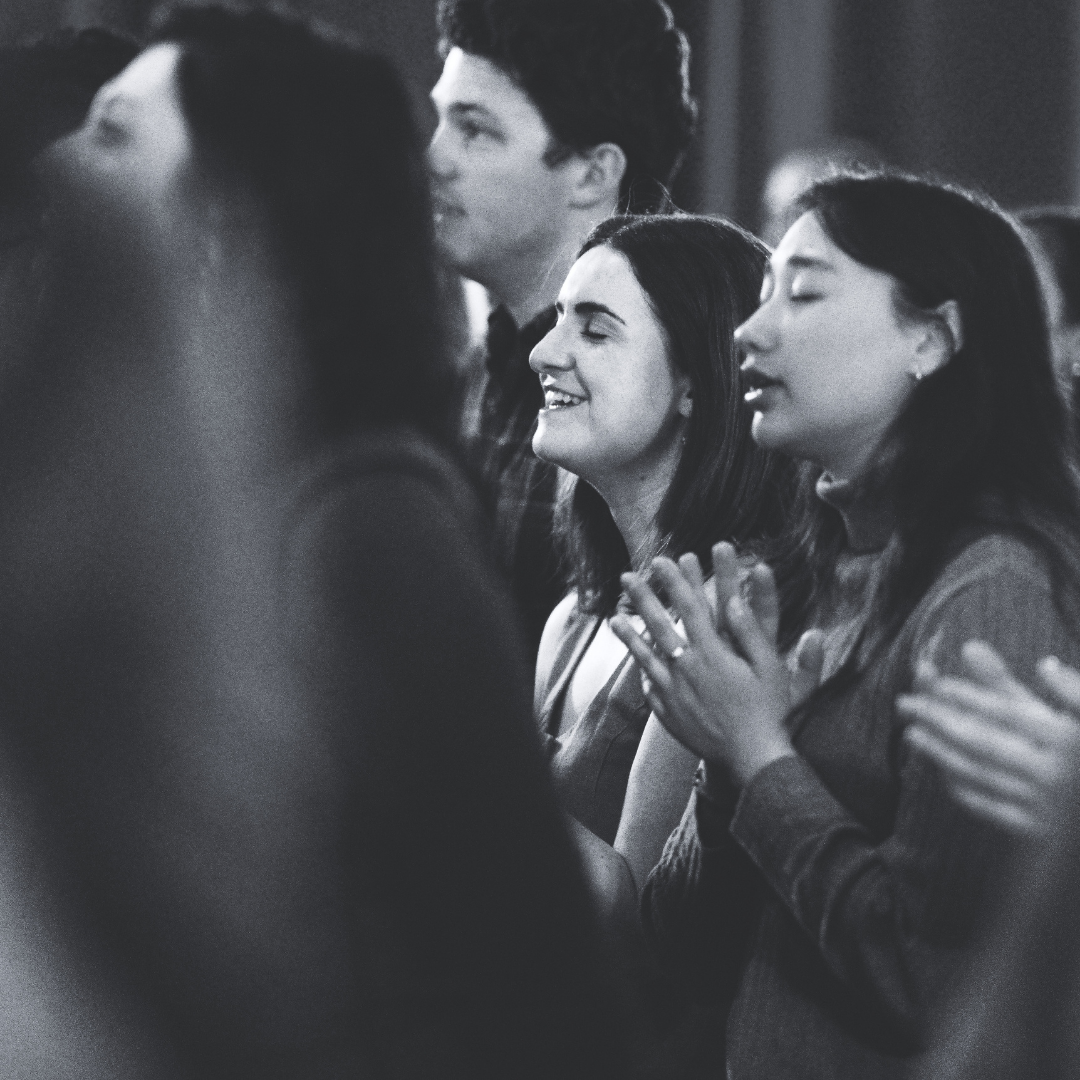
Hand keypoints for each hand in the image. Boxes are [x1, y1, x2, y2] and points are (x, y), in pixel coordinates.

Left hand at [610, 543, 822, 786]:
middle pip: (660, 625)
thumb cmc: (769, 711)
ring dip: (629, 633)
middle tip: (627, 576)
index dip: (675, 581)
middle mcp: (687, 669)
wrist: (751, 758)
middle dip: (644, 597)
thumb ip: (752, 632)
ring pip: (645, 656)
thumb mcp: (770, 667)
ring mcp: (673, 692)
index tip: (662, 561)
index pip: (690, 607)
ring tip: (613, 617)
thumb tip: (735, 601)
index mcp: (713, 653)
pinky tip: (635, 660)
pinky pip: (650, 685)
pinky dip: (642, 669)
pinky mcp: (668, 712)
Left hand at [897, 640, 1079, 836]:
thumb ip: (1059, 687)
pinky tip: (940, 771)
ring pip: (980, 774)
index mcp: (1069, 739)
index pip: (1007, 711)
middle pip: (982, 741)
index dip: (969, 694)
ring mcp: (1044, 806)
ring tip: (910, 734)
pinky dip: (961, 788)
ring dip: (939, 754)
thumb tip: (1021, 660)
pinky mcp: (1038, 832)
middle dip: (938, 720)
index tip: (935, 682)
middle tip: (904, 703)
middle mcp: (1054, 773)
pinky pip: (989, 808)